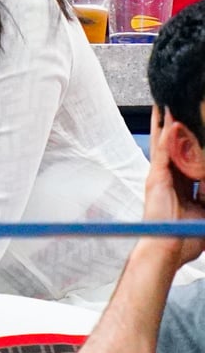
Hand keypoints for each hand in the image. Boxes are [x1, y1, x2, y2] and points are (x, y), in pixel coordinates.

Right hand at [143, 108, 204, 265]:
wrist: (166, 251)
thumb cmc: (182, 240)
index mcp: (182, 188)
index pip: (190, 158)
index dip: (193, 142)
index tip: (195, 126)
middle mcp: (169, 179)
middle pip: (176, 145)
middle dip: (177, 126)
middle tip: (177, 104)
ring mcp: (160, 176)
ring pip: (166, 142)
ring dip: (168, 121)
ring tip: (168, 100)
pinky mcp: (156, 177)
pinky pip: (162, 149)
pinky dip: (165, 133)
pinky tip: (169, 116)